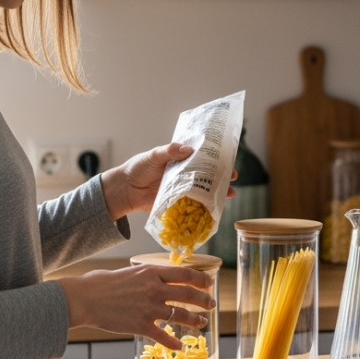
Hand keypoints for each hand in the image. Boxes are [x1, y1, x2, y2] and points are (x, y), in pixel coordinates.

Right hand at [56, 264, 216, 349]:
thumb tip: (157, 278)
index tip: (210, 282)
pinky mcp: (141, 326)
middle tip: (212, 304)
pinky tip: (179, 347)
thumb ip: (146, 276)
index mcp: (152, 273)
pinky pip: (164, 336)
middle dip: (204, 300)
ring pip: (181, 315)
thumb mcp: (129, 272)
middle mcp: (155, 289)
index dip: (201, 278)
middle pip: (189, 294)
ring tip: (203, 323)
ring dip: (196, 320)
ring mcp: (149, 308)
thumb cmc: (101, 283)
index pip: (185, 274)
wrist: (86, 299)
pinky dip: (174, 343)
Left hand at [100, 142, 236, 219]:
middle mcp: (184, 174)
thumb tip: (189, 150)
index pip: (202, 157)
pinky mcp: (178, 203)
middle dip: (222, 177)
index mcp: (181, 160)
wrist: (125, 189)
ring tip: (230, 194)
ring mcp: (182, 189)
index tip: (229, 159)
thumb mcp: (154, 155)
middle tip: (233, 178)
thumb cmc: (139, 168)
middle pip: (208, 175)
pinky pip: (194, 205)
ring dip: (217, 193)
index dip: (217, 158)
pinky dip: (204, 207)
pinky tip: (215, 208)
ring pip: (204, 190)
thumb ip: (170, 151)